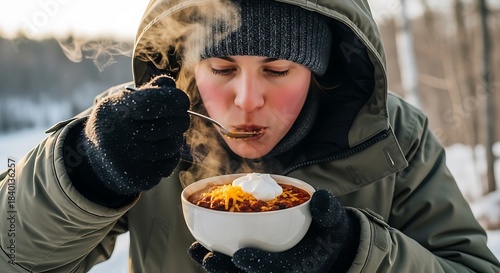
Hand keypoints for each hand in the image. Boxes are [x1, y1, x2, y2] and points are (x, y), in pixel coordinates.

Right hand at [82, 75, 189, 194]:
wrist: (94, 156)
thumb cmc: (117, 121)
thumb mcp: (124, 99)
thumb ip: (150, 90)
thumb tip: (171, 86)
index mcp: (116, 112)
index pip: (155, 102)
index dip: (176, 100)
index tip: (182, 101)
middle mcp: (120, 137)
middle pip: (172, 125)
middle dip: (181, 119)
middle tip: (178, 118)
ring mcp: (129, 161)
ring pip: (173, 145)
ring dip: (175, 138)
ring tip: (164, 135)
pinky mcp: (137, 179)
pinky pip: (169, 165)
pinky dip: (169, 157)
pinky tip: (157, 152)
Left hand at [188, 189, 359, 272]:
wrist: (325, 244)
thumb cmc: (327, 232)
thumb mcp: (333, 221)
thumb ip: (328, 211)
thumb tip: (320, 198)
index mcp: (299, 265)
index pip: (278, 269)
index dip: (259, 264)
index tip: (241, 256)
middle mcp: (279, 270)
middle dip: (228, 270)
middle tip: (209, 258)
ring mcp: (266, 268)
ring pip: (237, 272)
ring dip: (217, 265)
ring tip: (196, 251)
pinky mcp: (256, 262)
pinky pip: (233, 263)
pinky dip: (218, 255)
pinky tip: (200, 244)